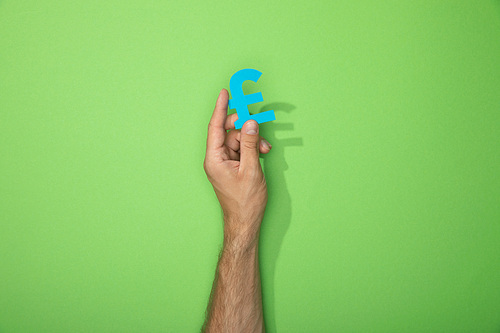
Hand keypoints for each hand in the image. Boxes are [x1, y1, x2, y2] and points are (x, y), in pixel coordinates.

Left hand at [204, 89, 271, 246]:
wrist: (245, 222)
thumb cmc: (245, 201)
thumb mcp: (251, 169)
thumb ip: (250, 144)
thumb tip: (250, 123)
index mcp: (214, 159)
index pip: (216, 127)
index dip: (221, 108)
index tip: (225, 93)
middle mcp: (216, 159)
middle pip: (228, 131)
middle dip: (243, 126)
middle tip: (257, 123)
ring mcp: (224, 163)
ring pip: (237, 140)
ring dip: (253, 140)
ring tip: (266, 147)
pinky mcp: (233, 166)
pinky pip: (242, 149)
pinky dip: (253, 148)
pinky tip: (263, 152)